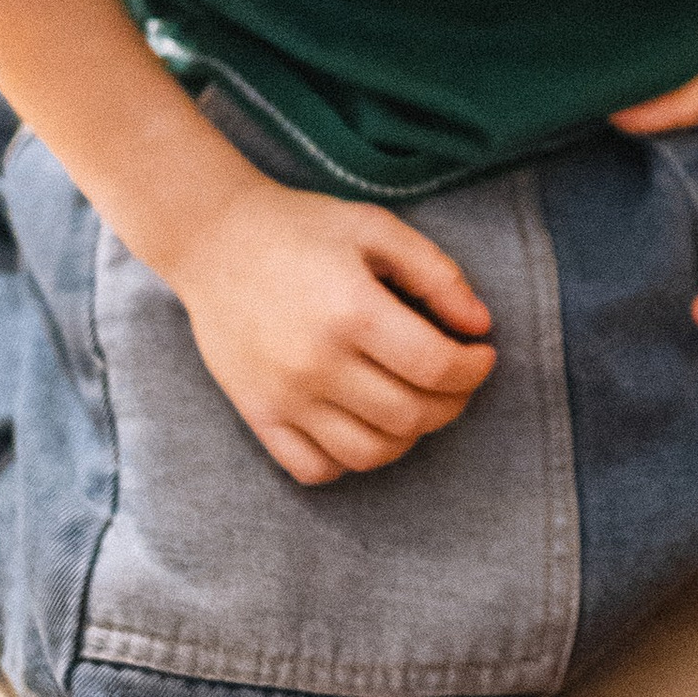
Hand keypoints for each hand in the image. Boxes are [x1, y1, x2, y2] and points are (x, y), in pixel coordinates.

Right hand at [163, 177, 496, 485]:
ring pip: (369, 453)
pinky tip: (364, 424)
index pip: (437, 367)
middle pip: (410, 415)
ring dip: (409, 436)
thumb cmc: (303, 228)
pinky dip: (350, 460)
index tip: (482, 354)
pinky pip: (315, 468)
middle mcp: (318, 363)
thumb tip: (480, 325)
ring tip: (417, 402)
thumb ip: (437, 274)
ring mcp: (285, 396)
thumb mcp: (377, 228)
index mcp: (353, 311)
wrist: (215, 239)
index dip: (474, 368)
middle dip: (452, 403)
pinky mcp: (258, 415)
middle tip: (457, 380)